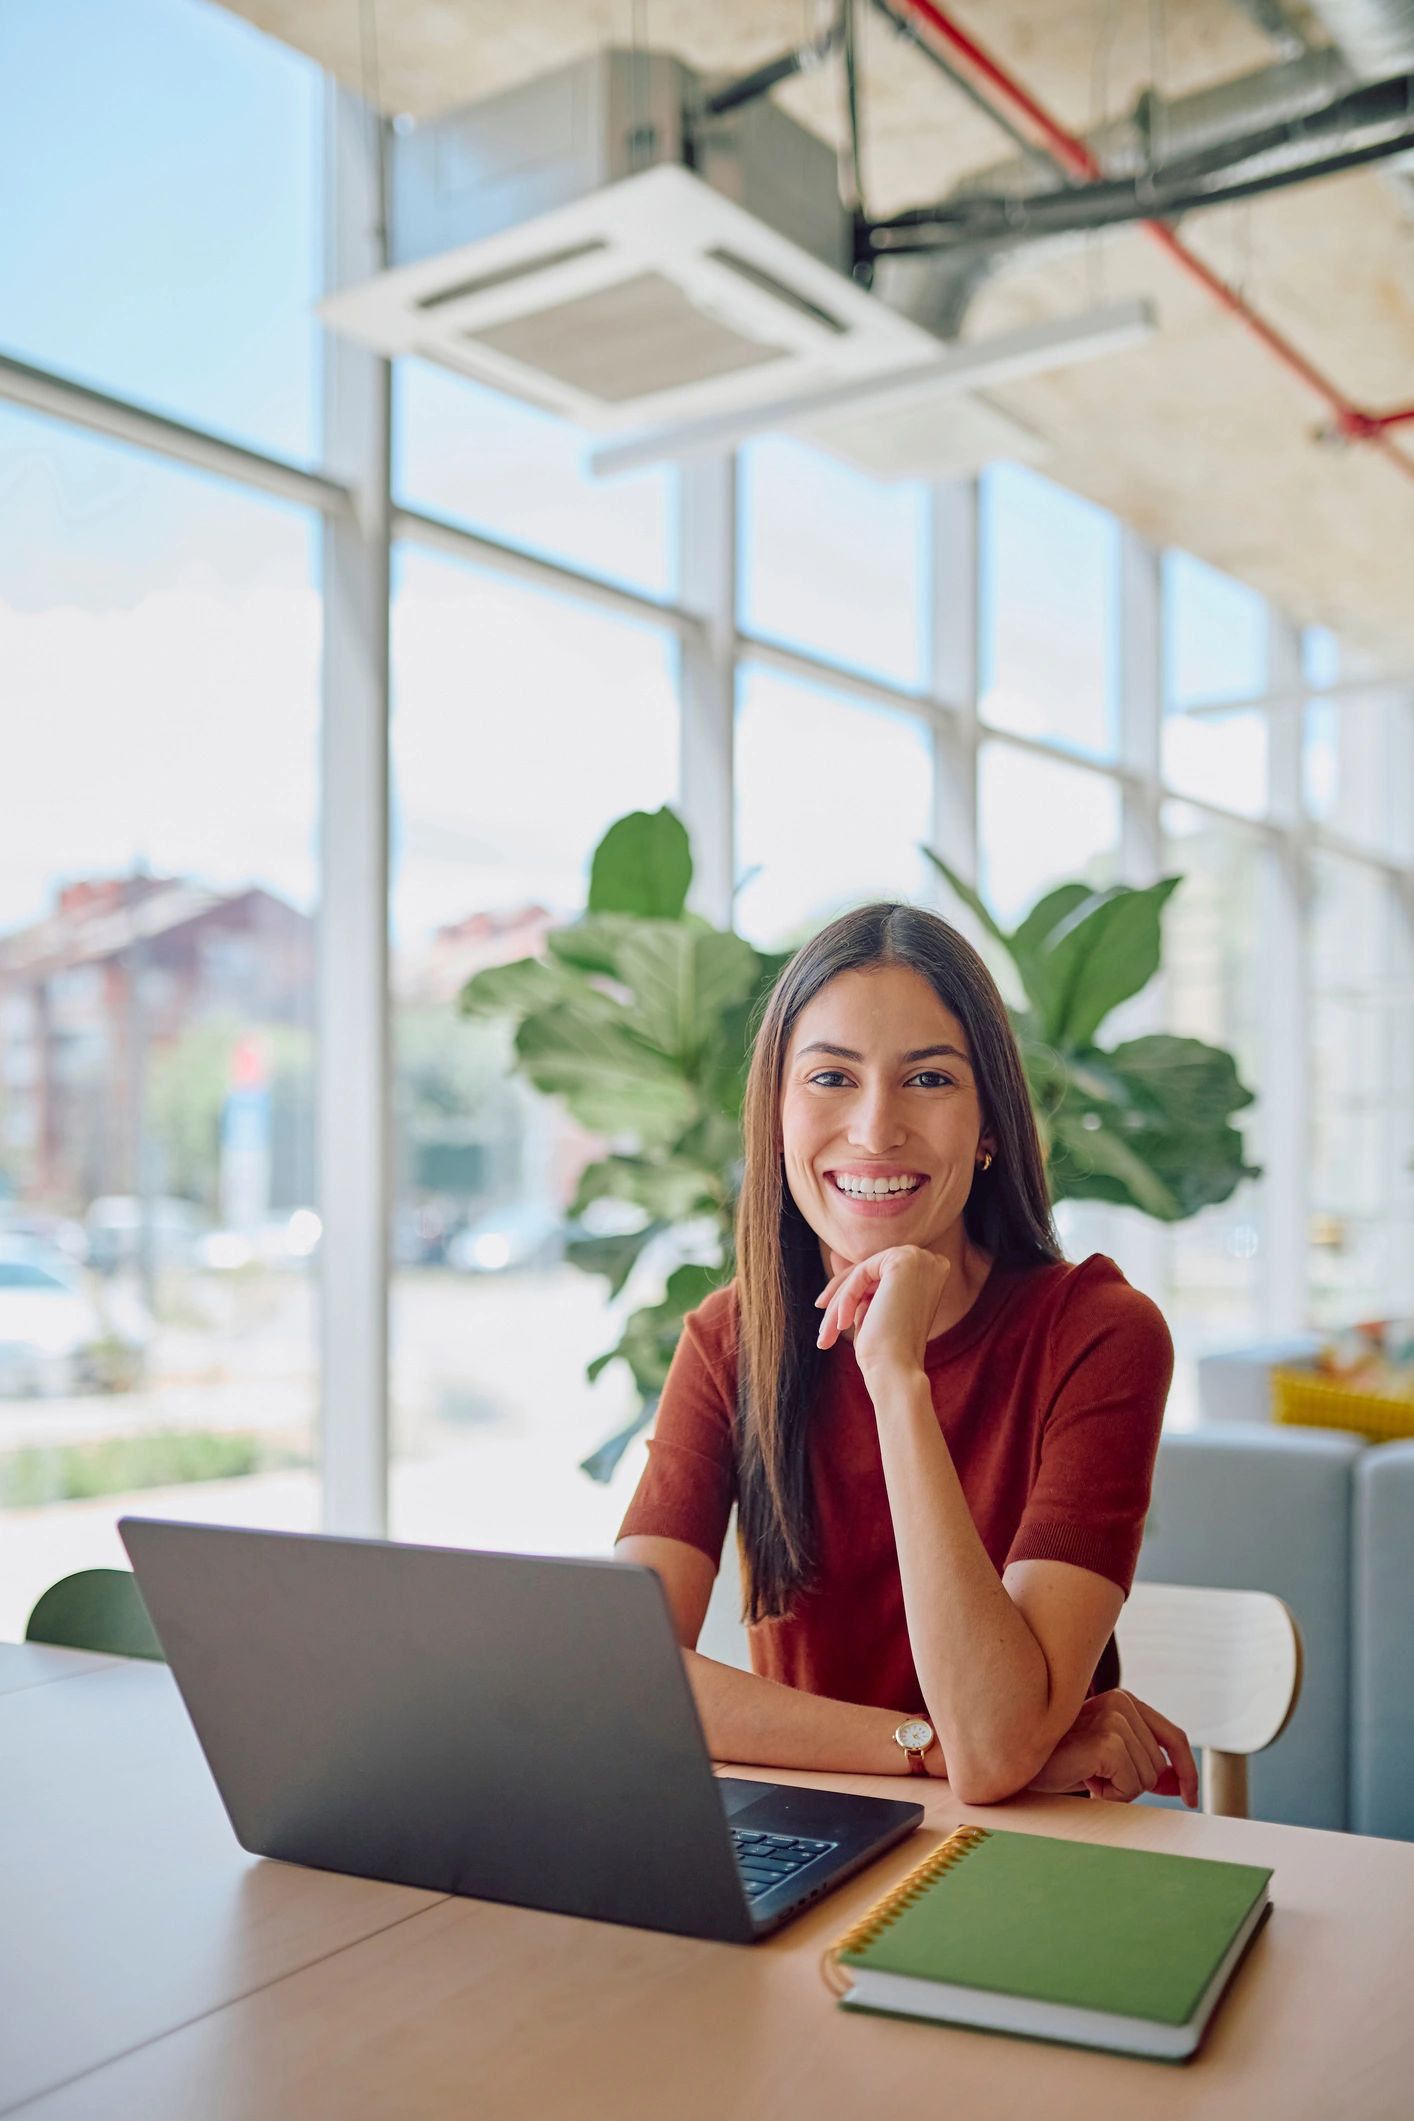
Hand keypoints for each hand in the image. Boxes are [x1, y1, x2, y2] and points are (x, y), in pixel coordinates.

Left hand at [815, 1245, 947, 1380]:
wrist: (897, 1370)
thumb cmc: (885, 1349)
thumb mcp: (870, 1308)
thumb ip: (859, 1281)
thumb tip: (834, 1254)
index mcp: (930, 1273)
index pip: (879, 1275)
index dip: (852, 1293)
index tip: (826, 1311)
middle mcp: (931, 1261)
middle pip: (869, 1272)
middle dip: (841, 1298)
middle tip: (823, 1330)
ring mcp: (920, 1258)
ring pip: (862, 1272)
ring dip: (839, 1303)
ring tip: (826, 1335)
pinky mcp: (903, 1260)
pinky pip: (860, 1273)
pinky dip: (846, 1299)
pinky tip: (841, 1324)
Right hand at [1027, 1688, 1199, 1807]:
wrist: (1019, 1763)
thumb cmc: (1058, 1760)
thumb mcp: (1108, 1762)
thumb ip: (1144, 1765)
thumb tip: (1182, 1785)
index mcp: (1123, 1701)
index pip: (1173, 1736)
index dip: (1187, 1770)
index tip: (1190, 1798)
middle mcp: (1121, 1701)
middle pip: (1160, 1765)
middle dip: (1134, 1783)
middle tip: (1095, 1775)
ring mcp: (1113, 1717)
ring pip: (1148, 1777)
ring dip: (1120, 1789)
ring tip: (1086, 1774)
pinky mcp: (1107, 1740)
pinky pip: (1131, 1785)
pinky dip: (1111, 1794)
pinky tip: (1085, 1779)